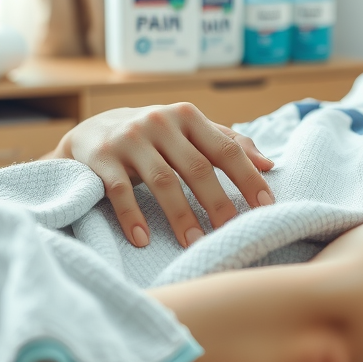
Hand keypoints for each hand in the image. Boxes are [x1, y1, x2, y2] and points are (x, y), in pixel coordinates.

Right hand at [52, 103, 274, 246]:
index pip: (225, 149)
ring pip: (162, 181)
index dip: (248, 178)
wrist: (92, 131)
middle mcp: (160, 122)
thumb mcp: (189, 131)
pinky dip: (132, 216)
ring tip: (194, 245)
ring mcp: (129, 139)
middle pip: (196, 168)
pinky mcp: (102, 157)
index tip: (266, 207)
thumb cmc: (154, 137)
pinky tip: (142, 241)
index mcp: (188, 117)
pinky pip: (120, 191)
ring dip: (181, 216)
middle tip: (232, 233)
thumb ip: (228, 143)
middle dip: (218, 204)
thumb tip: (270, 164)